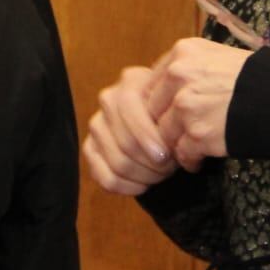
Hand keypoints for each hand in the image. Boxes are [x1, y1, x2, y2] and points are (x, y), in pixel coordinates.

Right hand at [83, 66, 179, 196]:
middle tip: (170, 168)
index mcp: (130, 82)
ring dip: (144, 176)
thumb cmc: (176, 114)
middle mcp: (108, 99)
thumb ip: (173, 119)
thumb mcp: (179, 108)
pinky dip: (127, 187)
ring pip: (118, 162)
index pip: (129, 110)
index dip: (148, 138)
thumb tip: (163, 150)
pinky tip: (143, 185)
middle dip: (152, 162)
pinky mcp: (90, 149)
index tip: (166, 156)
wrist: (167, 123)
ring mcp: (97, 125)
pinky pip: (105, 178)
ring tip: (160, 174)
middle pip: (126, 143)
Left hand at [148, 37, 251, 170]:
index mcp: (182, 52)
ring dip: (178, 144)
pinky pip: (182, 154)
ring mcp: (186, 105)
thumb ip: (189, 68)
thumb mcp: (218, 57)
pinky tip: (201, 159)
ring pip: (165, 134)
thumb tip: (167, 89)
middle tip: (178, 135)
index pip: (151, 83)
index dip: (159, 103)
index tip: (167, 115)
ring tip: (192, 148)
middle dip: (165, 125)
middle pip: (152, 110)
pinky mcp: (198, 133)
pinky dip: (191, 161)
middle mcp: (178, 76)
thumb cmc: (257, 77)